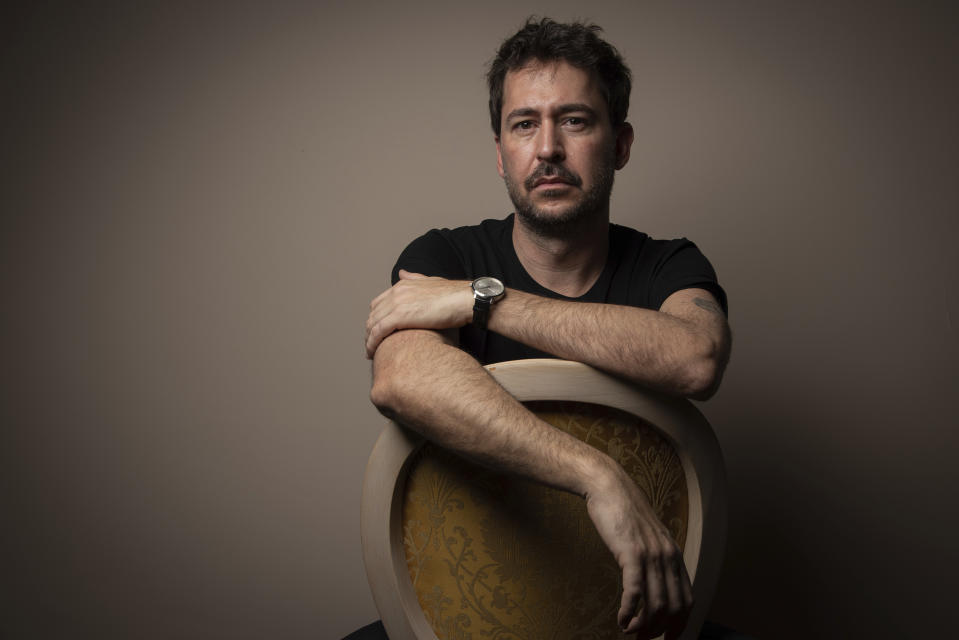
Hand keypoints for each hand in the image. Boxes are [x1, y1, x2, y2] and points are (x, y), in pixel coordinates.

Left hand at [366, 270, 472, 357]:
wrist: (464, 300)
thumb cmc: (454, 295)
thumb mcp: (431, 282)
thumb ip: (414, 278)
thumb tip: (402, 273)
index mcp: (402, 285)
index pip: (379, 303)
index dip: (376, 318)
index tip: (377, 331)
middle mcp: (396, 292)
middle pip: (373, 314)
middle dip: (370, 330)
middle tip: (371, 344)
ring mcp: (396, 304)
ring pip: (372, 324)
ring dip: (368, 339)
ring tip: (370, 352)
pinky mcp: (399, 316)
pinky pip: (378, 331)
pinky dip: (372, 342)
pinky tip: (372, 352)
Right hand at [585, 464, 693, 638]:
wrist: (610, 487)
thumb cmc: (624, 512)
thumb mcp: (648, 537)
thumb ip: (655, 559)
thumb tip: (652, 583)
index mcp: (674, 555)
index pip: (687, 600)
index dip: (679, 625)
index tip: (667, 638)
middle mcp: (668, 557)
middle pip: (674, 608)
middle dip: (659, 631)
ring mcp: (652, 555)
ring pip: (657, 605)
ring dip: (644, 627)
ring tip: (630, 632)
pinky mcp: (631, 553)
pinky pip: (636, 592)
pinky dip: (630, 612)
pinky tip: (621, 620)